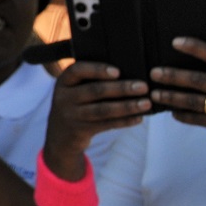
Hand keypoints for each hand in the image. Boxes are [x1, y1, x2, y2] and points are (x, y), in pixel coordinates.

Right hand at [43, 60, 149, 177]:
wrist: (60, 136)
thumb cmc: (75, 106)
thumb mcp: (73, 91)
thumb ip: (89, 81)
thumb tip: (127, 73)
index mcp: (63, 82)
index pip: (77, 70)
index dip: (97, 69)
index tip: (118, 71)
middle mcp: (64, 98)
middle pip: (95, 91)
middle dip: (121, 88)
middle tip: (143, 87)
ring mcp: (71, 115)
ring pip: (103, 110)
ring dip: (127, 106)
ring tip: (146, 103)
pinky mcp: (80, 130)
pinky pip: (106, 125)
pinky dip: (124, 121)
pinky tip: (138, 118)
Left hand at [151, 37, 205, 155]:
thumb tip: (203, 63)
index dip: (195, 48)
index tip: (176, 42)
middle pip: (199, 80)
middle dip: (174, 76)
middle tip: (154, 72)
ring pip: (194, 101)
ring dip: (172, 97)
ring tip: (155, 94)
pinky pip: (198, 119)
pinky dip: (183, 116)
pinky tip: (172, 112)